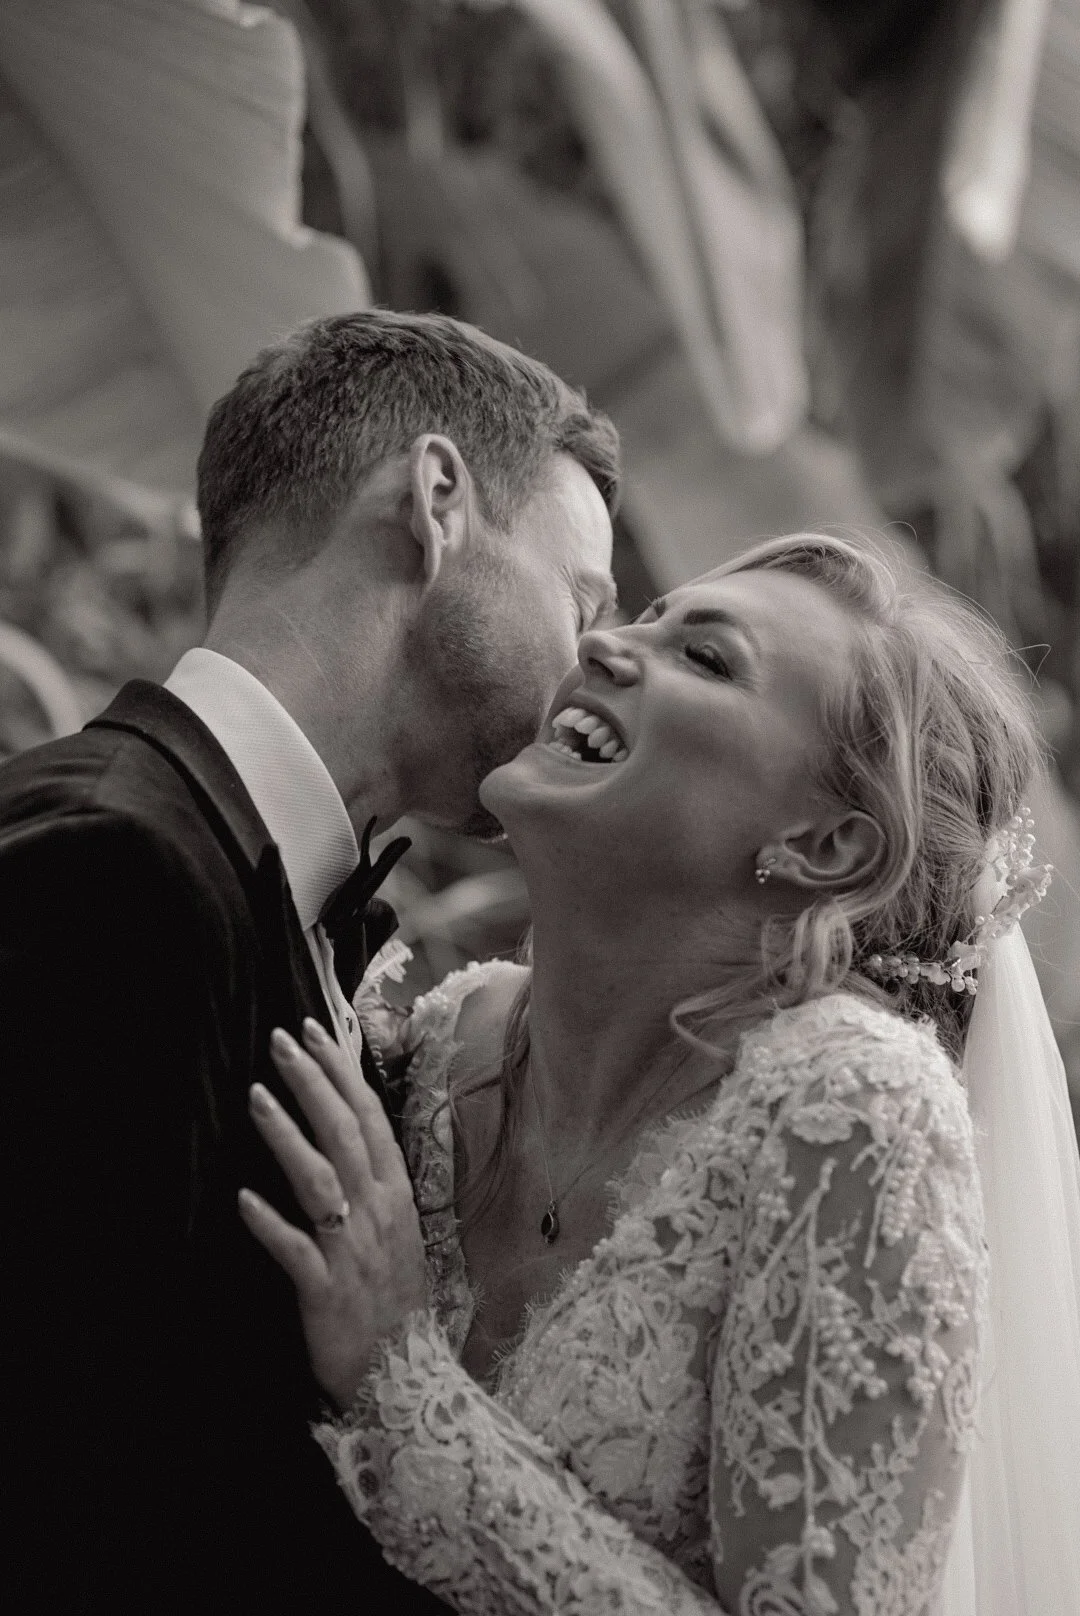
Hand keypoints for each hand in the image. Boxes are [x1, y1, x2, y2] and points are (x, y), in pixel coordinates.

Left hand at [238, 1018, 426, 1408]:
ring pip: (319, 1180)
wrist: (406, 1377)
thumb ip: (374, 1184)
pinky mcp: (327, 1290)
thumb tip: (348, 1135)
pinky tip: (242, 1199)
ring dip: (286, 1136)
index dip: (341, 1073)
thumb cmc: (393, 1301)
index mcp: (395, 1194)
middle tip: (279, 1041)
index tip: (315, 1032)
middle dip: (311, 1083)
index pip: (368, 1117)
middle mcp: (377, 1212)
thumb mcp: (397, 1231)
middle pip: (344, 1133)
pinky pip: (297, 1251)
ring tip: (254, 1096)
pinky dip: (271, 1225)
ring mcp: (353, 1249)